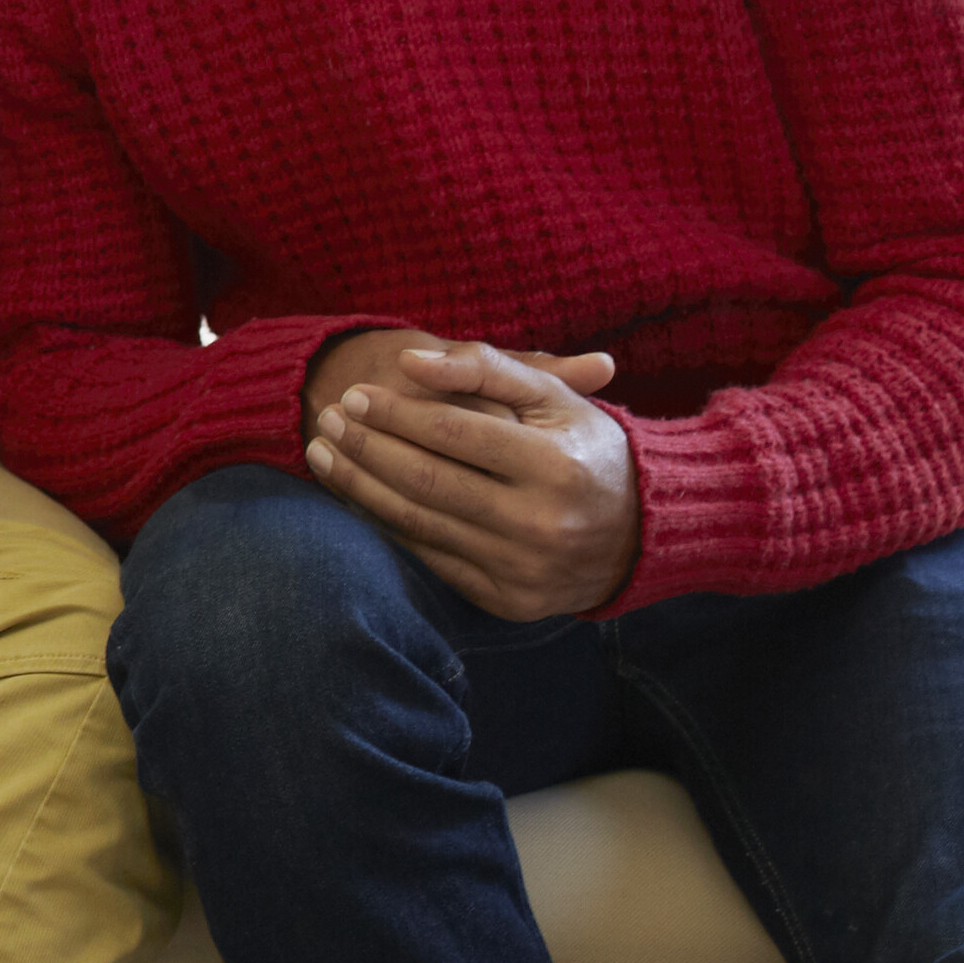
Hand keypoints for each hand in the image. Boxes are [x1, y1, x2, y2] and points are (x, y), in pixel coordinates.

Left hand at [304, 335, 642, 619]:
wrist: (642, 534)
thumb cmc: (586, 450)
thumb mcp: (553, 399)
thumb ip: (486, 368)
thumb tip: (410, 361)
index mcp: (556, 468)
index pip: (453, 434)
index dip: (395, 412)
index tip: (354, 394)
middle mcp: (542, 525)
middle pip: (426, 481)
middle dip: (365, 447)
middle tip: (324, 419)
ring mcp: (524, 570)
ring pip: (418, 523)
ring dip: (359, 485)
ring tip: (321, 452)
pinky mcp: (508, 601)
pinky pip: (430, 558)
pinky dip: (385, 524)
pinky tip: (356, 495)